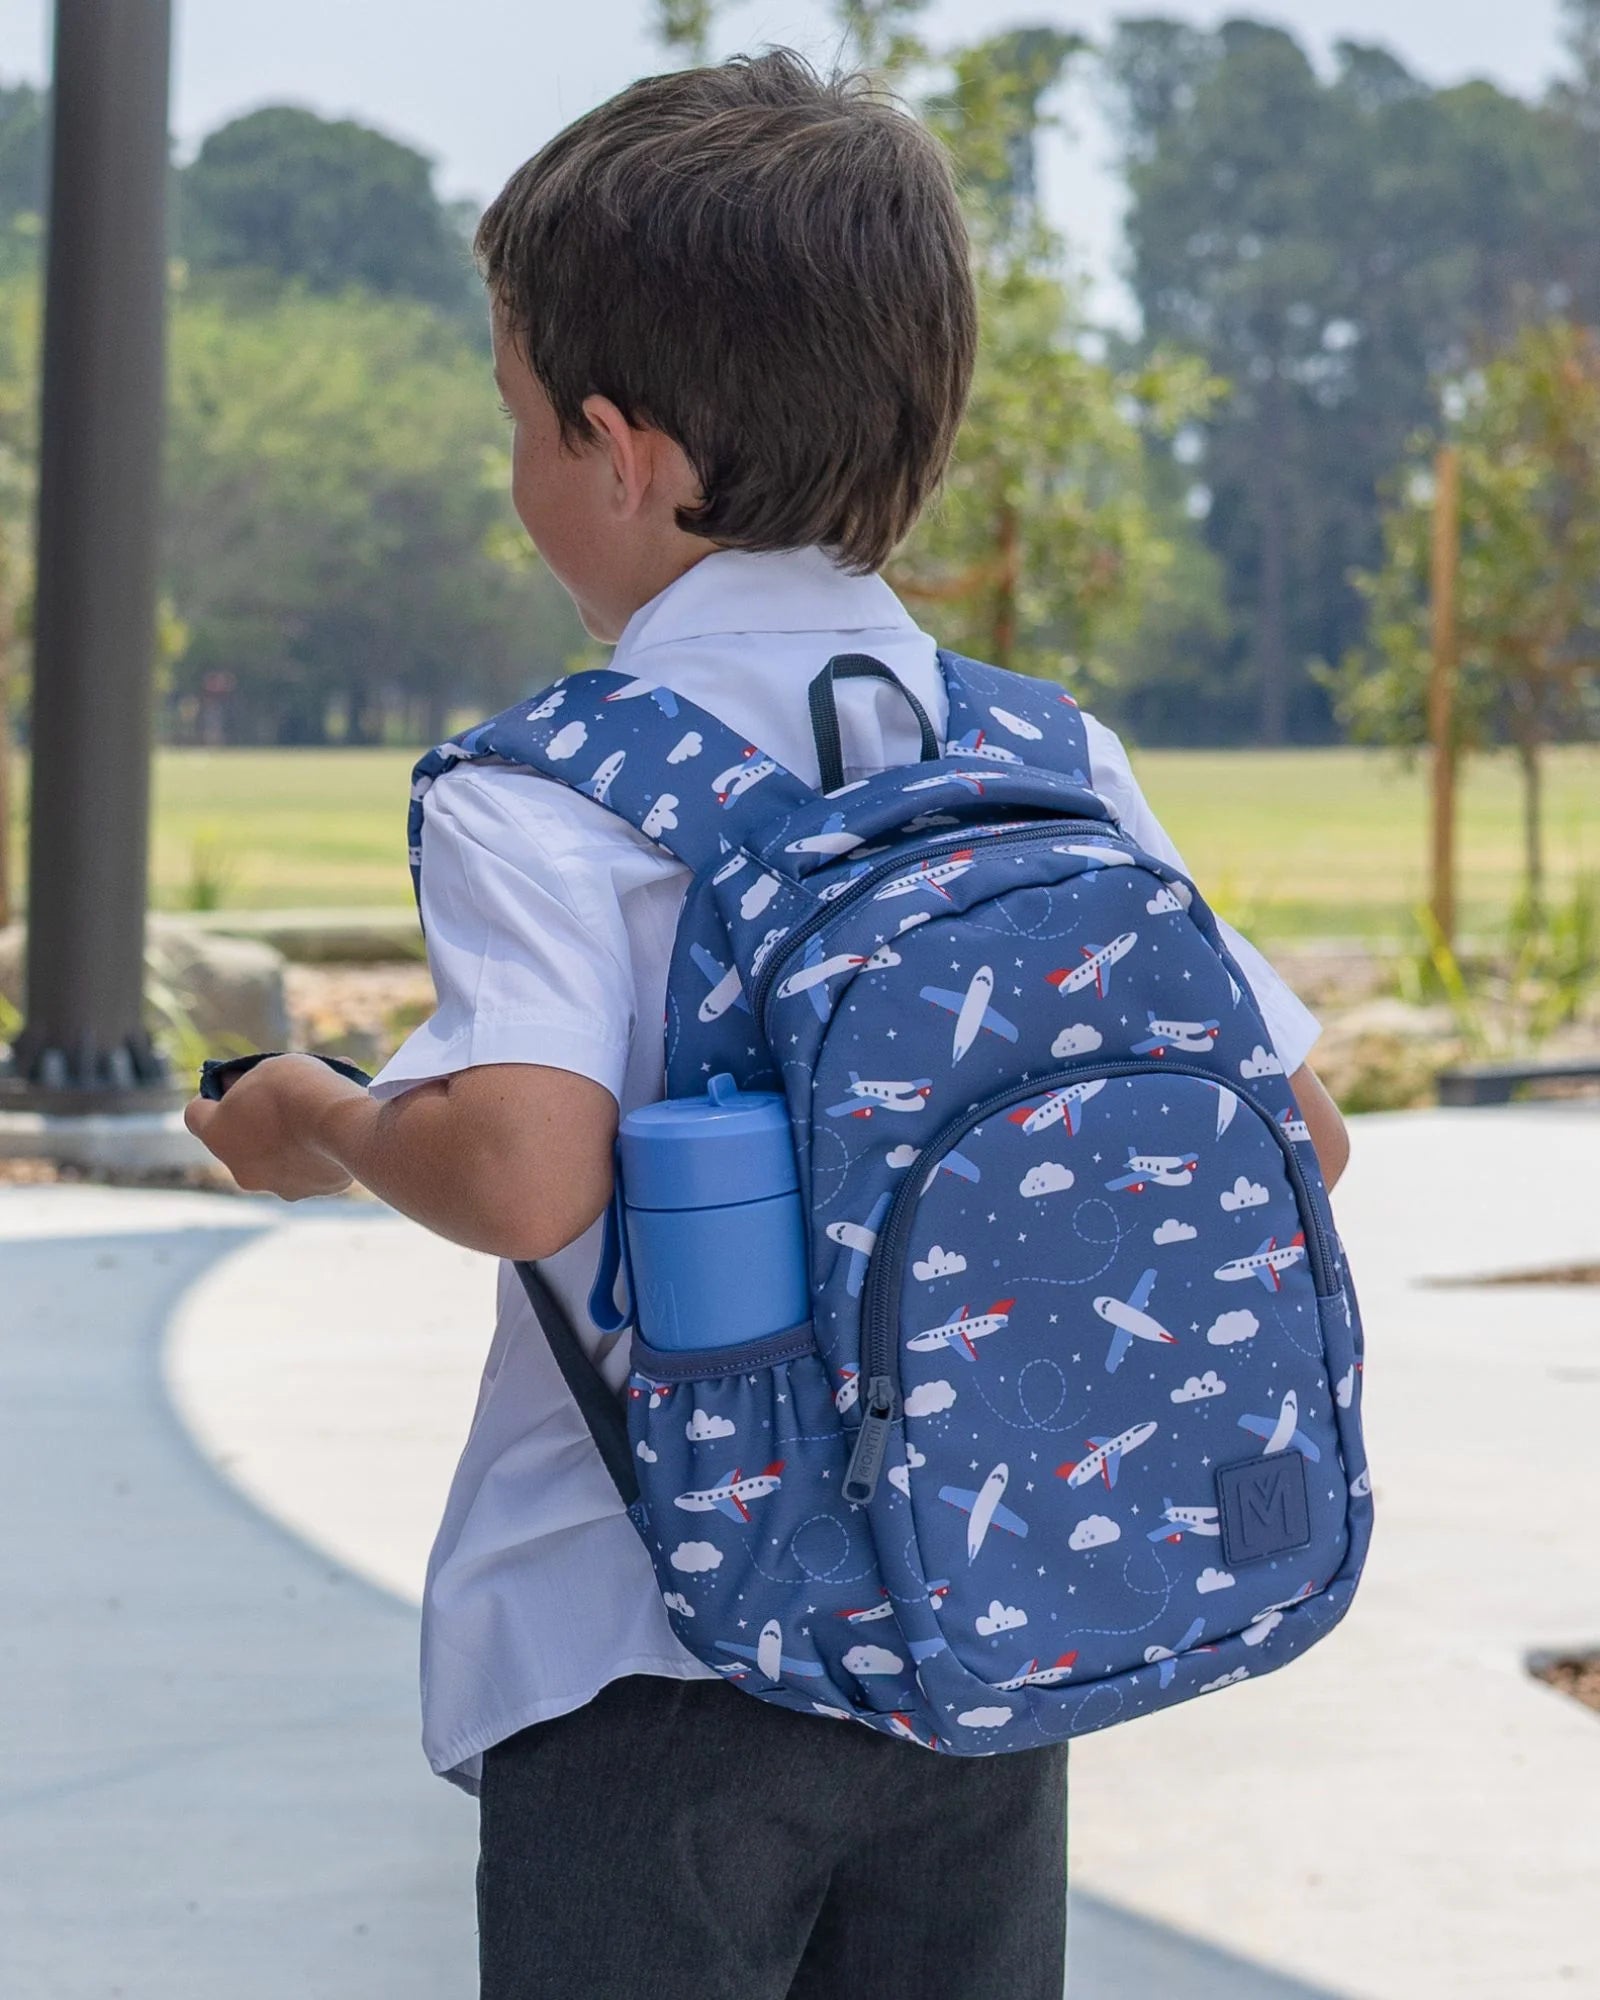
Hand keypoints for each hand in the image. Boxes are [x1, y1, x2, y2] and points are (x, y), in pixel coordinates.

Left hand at [184, 1053, 364, 1198]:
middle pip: (239, 1142)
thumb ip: (246, 1081)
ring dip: (290, 1141)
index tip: (229, 1086)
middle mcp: (240, 1169)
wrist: (343, 1124)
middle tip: (281, 1103)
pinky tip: (338, 1133)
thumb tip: (236, 1084)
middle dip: (256, 1124)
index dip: (211, 1097)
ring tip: (319, 1117)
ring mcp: (277, 1186)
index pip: (196, 1114)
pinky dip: (320, 1153)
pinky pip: (313, 1168)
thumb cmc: (297, 1090)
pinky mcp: (313, 1191)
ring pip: (279, 1160)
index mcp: (216, 1135)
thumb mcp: (265, 1068)